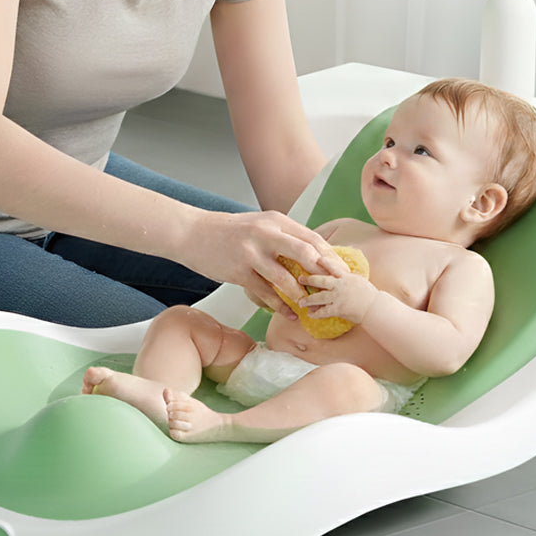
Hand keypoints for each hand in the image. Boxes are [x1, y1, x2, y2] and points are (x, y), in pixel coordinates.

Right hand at [190, 208, 334, 311]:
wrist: (192, 233)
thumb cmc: (229, 232)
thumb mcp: (259, 226)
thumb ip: (282, 237)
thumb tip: (310, 255)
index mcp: (276, 220)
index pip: (312, 238)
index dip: (330, 256)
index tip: (343, 272)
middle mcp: (266, 233)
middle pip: (306, 252)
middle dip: (325, 273)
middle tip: (336, 289)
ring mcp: (252, 252)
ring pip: (286, 276)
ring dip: (302, 293)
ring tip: (312, 306)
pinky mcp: (238, 270)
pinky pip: (264, 292)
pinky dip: (279, 306)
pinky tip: (289, 314)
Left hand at [300, 267, 377, 326]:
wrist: (375, 307)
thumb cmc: (369, 294)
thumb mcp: (358, 280)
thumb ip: (348, 276)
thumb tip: (342, 272)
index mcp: (345, 276)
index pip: (332, 266)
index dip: (323, 261)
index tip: (314, 258)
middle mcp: (339, 285)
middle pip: (320, 281)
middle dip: (308, 280)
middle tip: (300, 279)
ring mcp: (338, 297)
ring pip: (318, 297)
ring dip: (308, 300)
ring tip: (301, 302)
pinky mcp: (338, 309)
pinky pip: (323, 311)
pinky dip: (316, 313)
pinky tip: (310, 314)